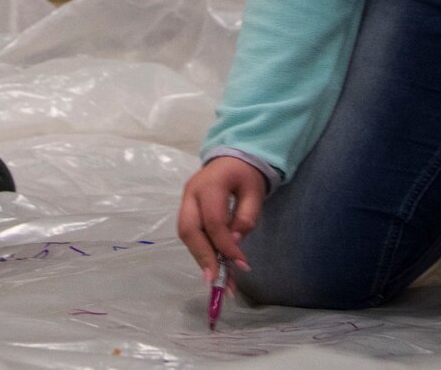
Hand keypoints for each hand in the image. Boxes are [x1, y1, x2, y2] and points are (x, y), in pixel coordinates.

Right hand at [177, 156, 265, 276]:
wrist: (232, 158)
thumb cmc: (246, 175)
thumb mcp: (255, 192)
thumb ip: (246, 217)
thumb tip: (234, 243)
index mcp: (211, 184)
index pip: (213, 221)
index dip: (225, 245)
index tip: (241, 264)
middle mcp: (191, 192)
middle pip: (189, 229)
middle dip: (203, 257)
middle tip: (216, 281)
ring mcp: (185, 200)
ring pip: (186, 234)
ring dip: (201, 259)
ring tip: (218, 281)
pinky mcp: (186, 209)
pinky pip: (190, 233)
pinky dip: (201, 251)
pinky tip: (214, 266)